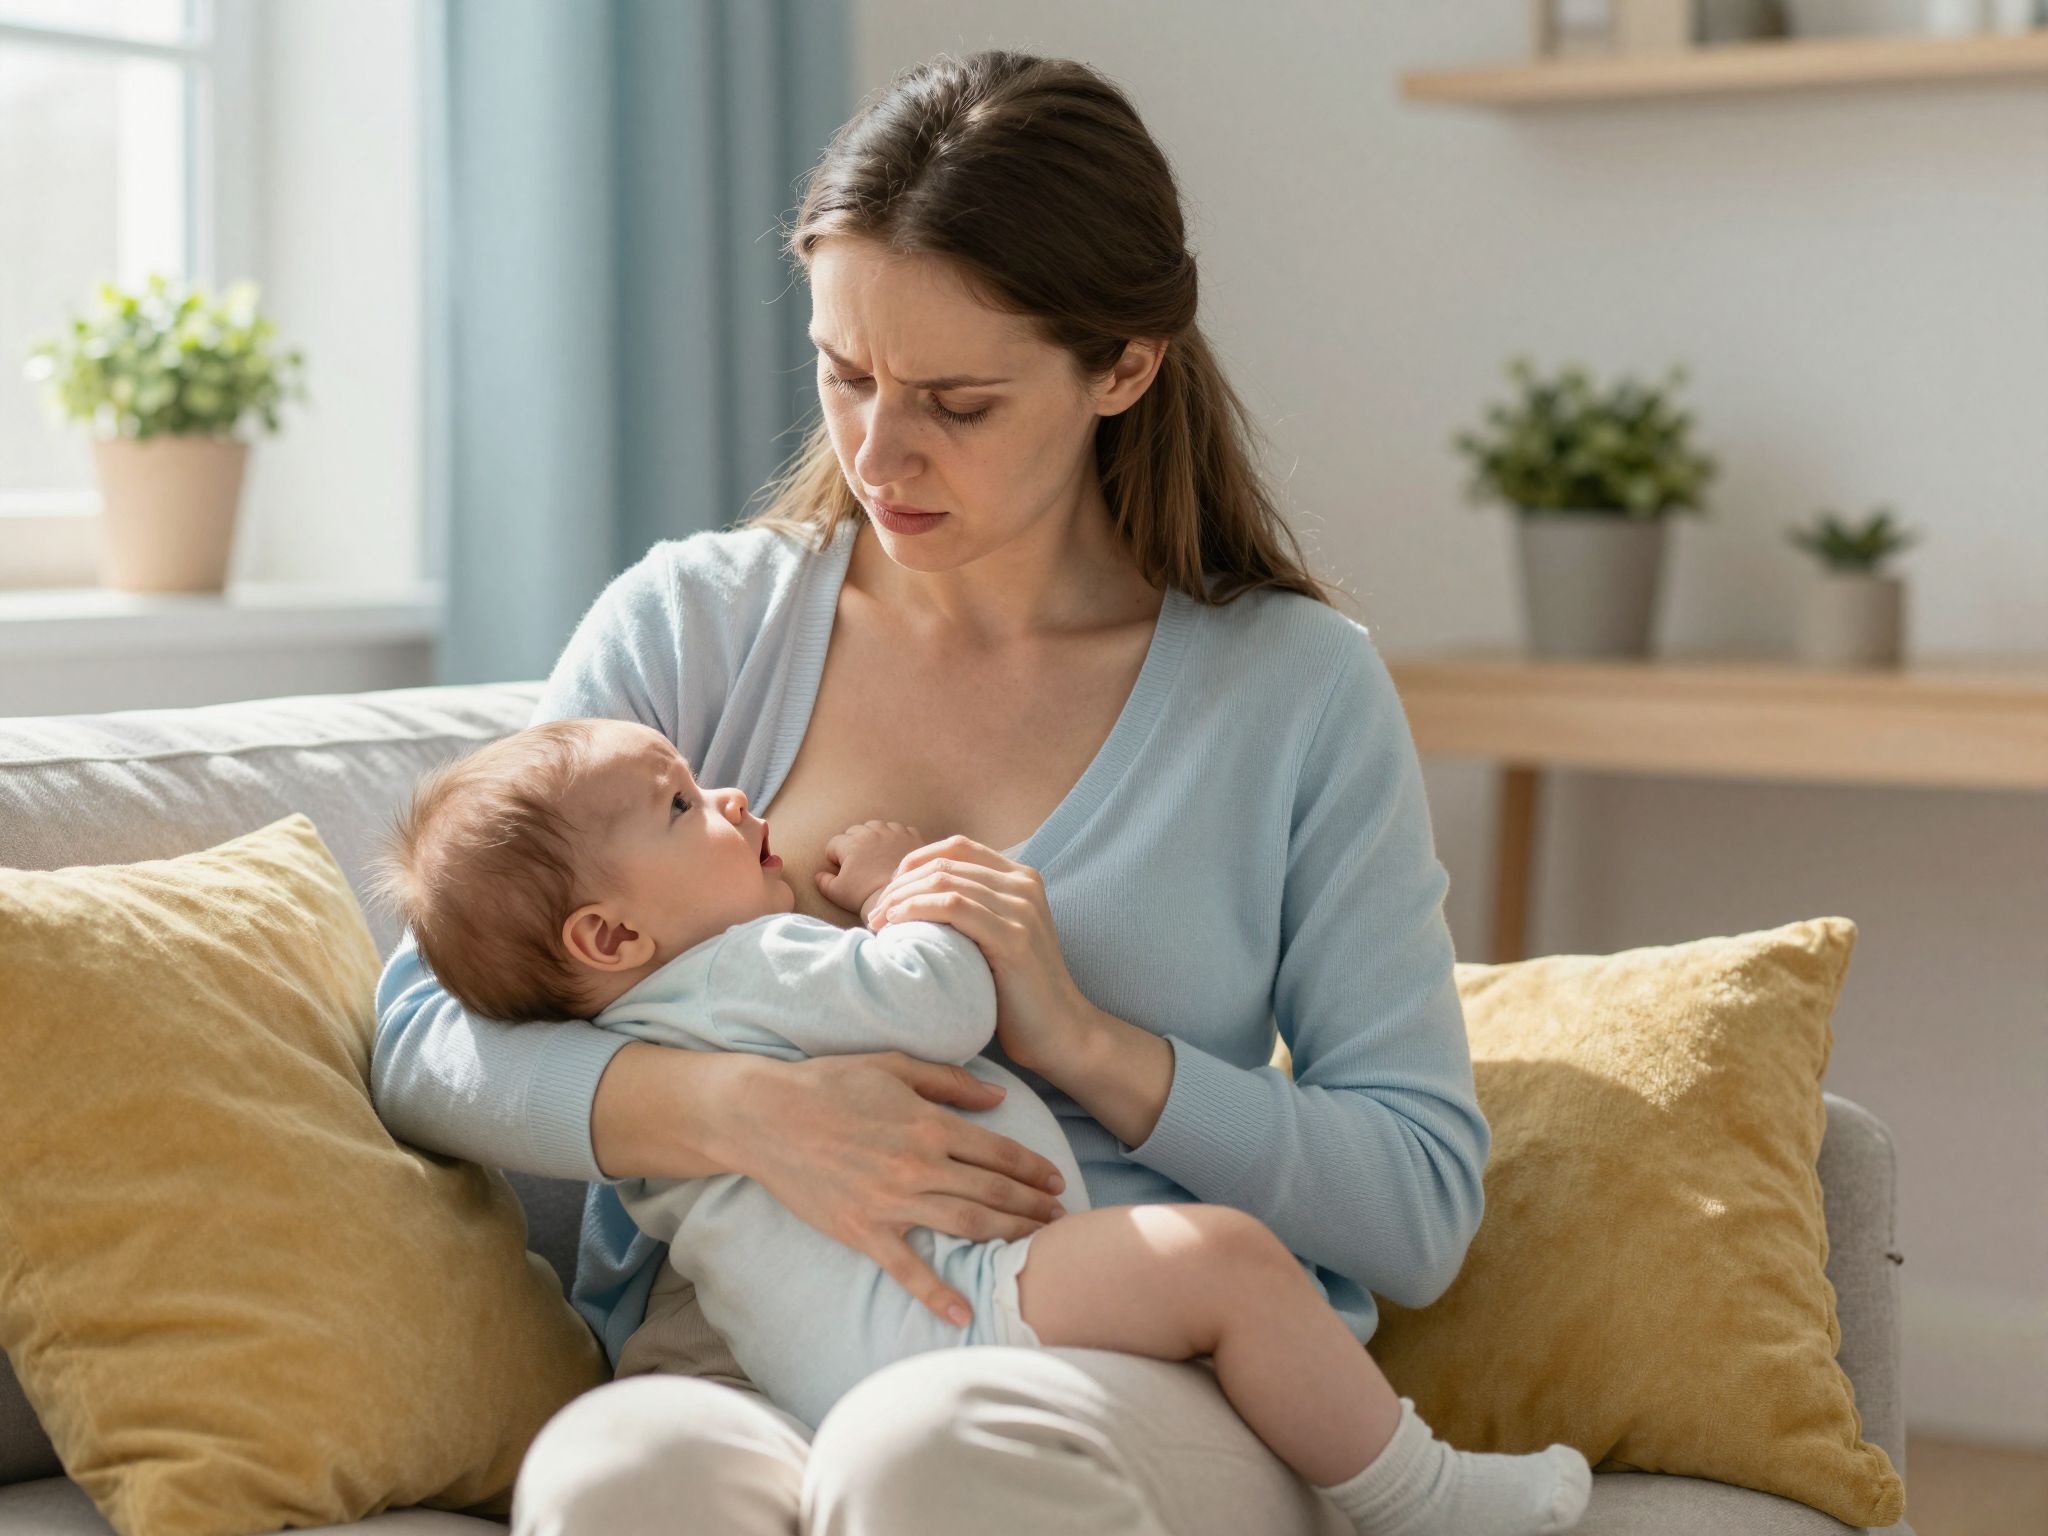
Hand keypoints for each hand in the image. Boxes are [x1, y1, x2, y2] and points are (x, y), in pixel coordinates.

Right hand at [731, 1052, 1068, 1324]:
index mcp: (929, 1124)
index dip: (1032, 1167)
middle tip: (1061, 1219)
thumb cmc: (829, 1082)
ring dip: (1007, 1236)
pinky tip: (963, 1314)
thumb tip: (998, 1097)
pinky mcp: (862, 1230)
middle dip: (1032, 1206)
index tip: (1055, 1181)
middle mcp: (918, 1165)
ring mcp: (891, 1202)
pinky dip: (936, 1293)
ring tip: (1038, 1247)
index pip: (998, 1151)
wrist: (765, 1116)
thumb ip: (950, 1083)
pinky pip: (907, 1268)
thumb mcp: (894, 1066)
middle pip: (992, 1190)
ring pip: (965, 1223)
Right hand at [814, 820, 926, 918]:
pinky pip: (900, 830)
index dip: (834, 858)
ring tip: (876, 854)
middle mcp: (871, 832)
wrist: (901, 899)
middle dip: (853, 844)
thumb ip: (824, 882)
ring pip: (877, 827)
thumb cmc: (867, 896)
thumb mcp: (838, 893)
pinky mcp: (911, 836)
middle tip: (858, 863)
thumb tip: (818, 875)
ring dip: (874, 837)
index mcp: (850, 844)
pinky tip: (895, 852)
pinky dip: (895, 838)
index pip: (834, 844)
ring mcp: (892, 832)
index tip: (840, 870)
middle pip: (855, 831)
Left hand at [867, 836, 1090, 1075]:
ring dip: (902, 897)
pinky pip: (954, 906)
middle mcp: (1024, 885)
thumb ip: (972, 908)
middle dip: (901, 884)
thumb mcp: (997, 936)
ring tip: (878, 921)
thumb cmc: (1018, 992)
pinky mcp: (1013, 938)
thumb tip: (913, 895)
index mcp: (1022, 878)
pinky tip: (896, 923)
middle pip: (946, 863)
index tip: (891, 893)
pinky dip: (917, 909)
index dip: (915, 862)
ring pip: (945, 881)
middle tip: (874, 912)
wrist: (1060, 1032)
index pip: (957, 847)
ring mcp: (1022, 909)